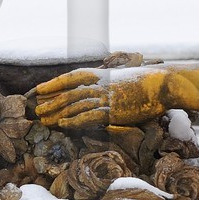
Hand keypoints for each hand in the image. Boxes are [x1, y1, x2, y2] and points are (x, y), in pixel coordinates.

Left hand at [34, 67, 167, 128]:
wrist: (162, 84)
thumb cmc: (147, 82)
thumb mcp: (123, 78)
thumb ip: (109, 83)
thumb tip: (99, 89)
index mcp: (101, 74)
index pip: (71, 77)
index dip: (54, 83)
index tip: (40, 89)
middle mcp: (99, 85)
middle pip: (68, 92)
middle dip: (51, 101)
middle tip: (36, 109)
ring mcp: (105, 98)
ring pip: (74, 105)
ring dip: (57, 112)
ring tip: (43, 119)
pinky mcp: (113, 111)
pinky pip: (88, 116)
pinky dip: (74, 120)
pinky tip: (62, 125)